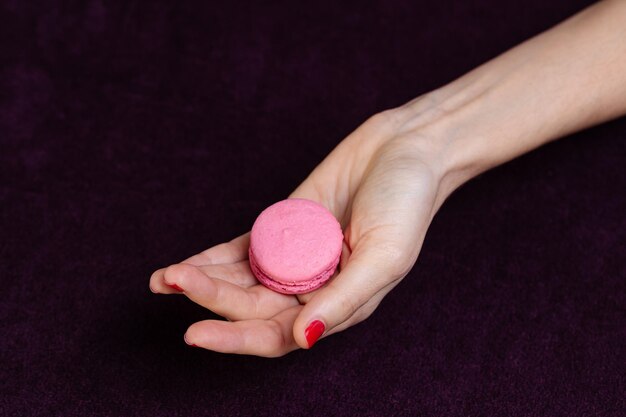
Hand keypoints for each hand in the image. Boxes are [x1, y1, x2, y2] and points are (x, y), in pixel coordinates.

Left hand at [149, 98, 457, 356]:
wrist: (407, 148)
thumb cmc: (408, 203)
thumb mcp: (384, 255)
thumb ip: (343, 300)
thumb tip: (302, 339)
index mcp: (339, 306)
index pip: (279, 335)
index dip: (236, 339)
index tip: (194, 333)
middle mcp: (313, 287)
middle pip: (252, 306)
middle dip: (211, 297)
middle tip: (172, 281)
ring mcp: (296, 255)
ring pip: (242, 279)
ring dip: (204, 280)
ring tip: (163, 278)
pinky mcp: (285, 224)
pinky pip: (245, 248)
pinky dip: (216, 256)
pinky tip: (187, 263)